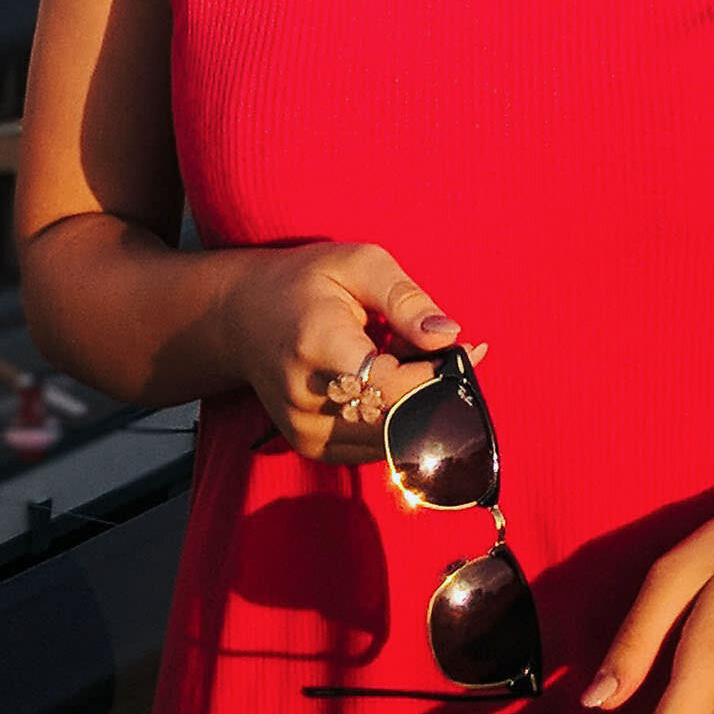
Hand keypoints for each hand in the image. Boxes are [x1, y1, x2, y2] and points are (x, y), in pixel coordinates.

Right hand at [222, 238, 481, 465]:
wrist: (242, 316)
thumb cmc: (307, 282)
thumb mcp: (359, 265)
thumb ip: (406, 300)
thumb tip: (450, 336)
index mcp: (318, 344)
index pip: (394, 385)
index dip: (438, 374)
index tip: (471, 349)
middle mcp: (305, 397)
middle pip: (396, 418)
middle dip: (434, 392)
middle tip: (446, 353)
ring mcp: (304, 430)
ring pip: (390, 439)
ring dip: (416, 409)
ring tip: (408, 361)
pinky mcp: (309, 448)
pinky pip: (374, 448)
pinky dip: (395, 421)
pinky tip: (390, 383)